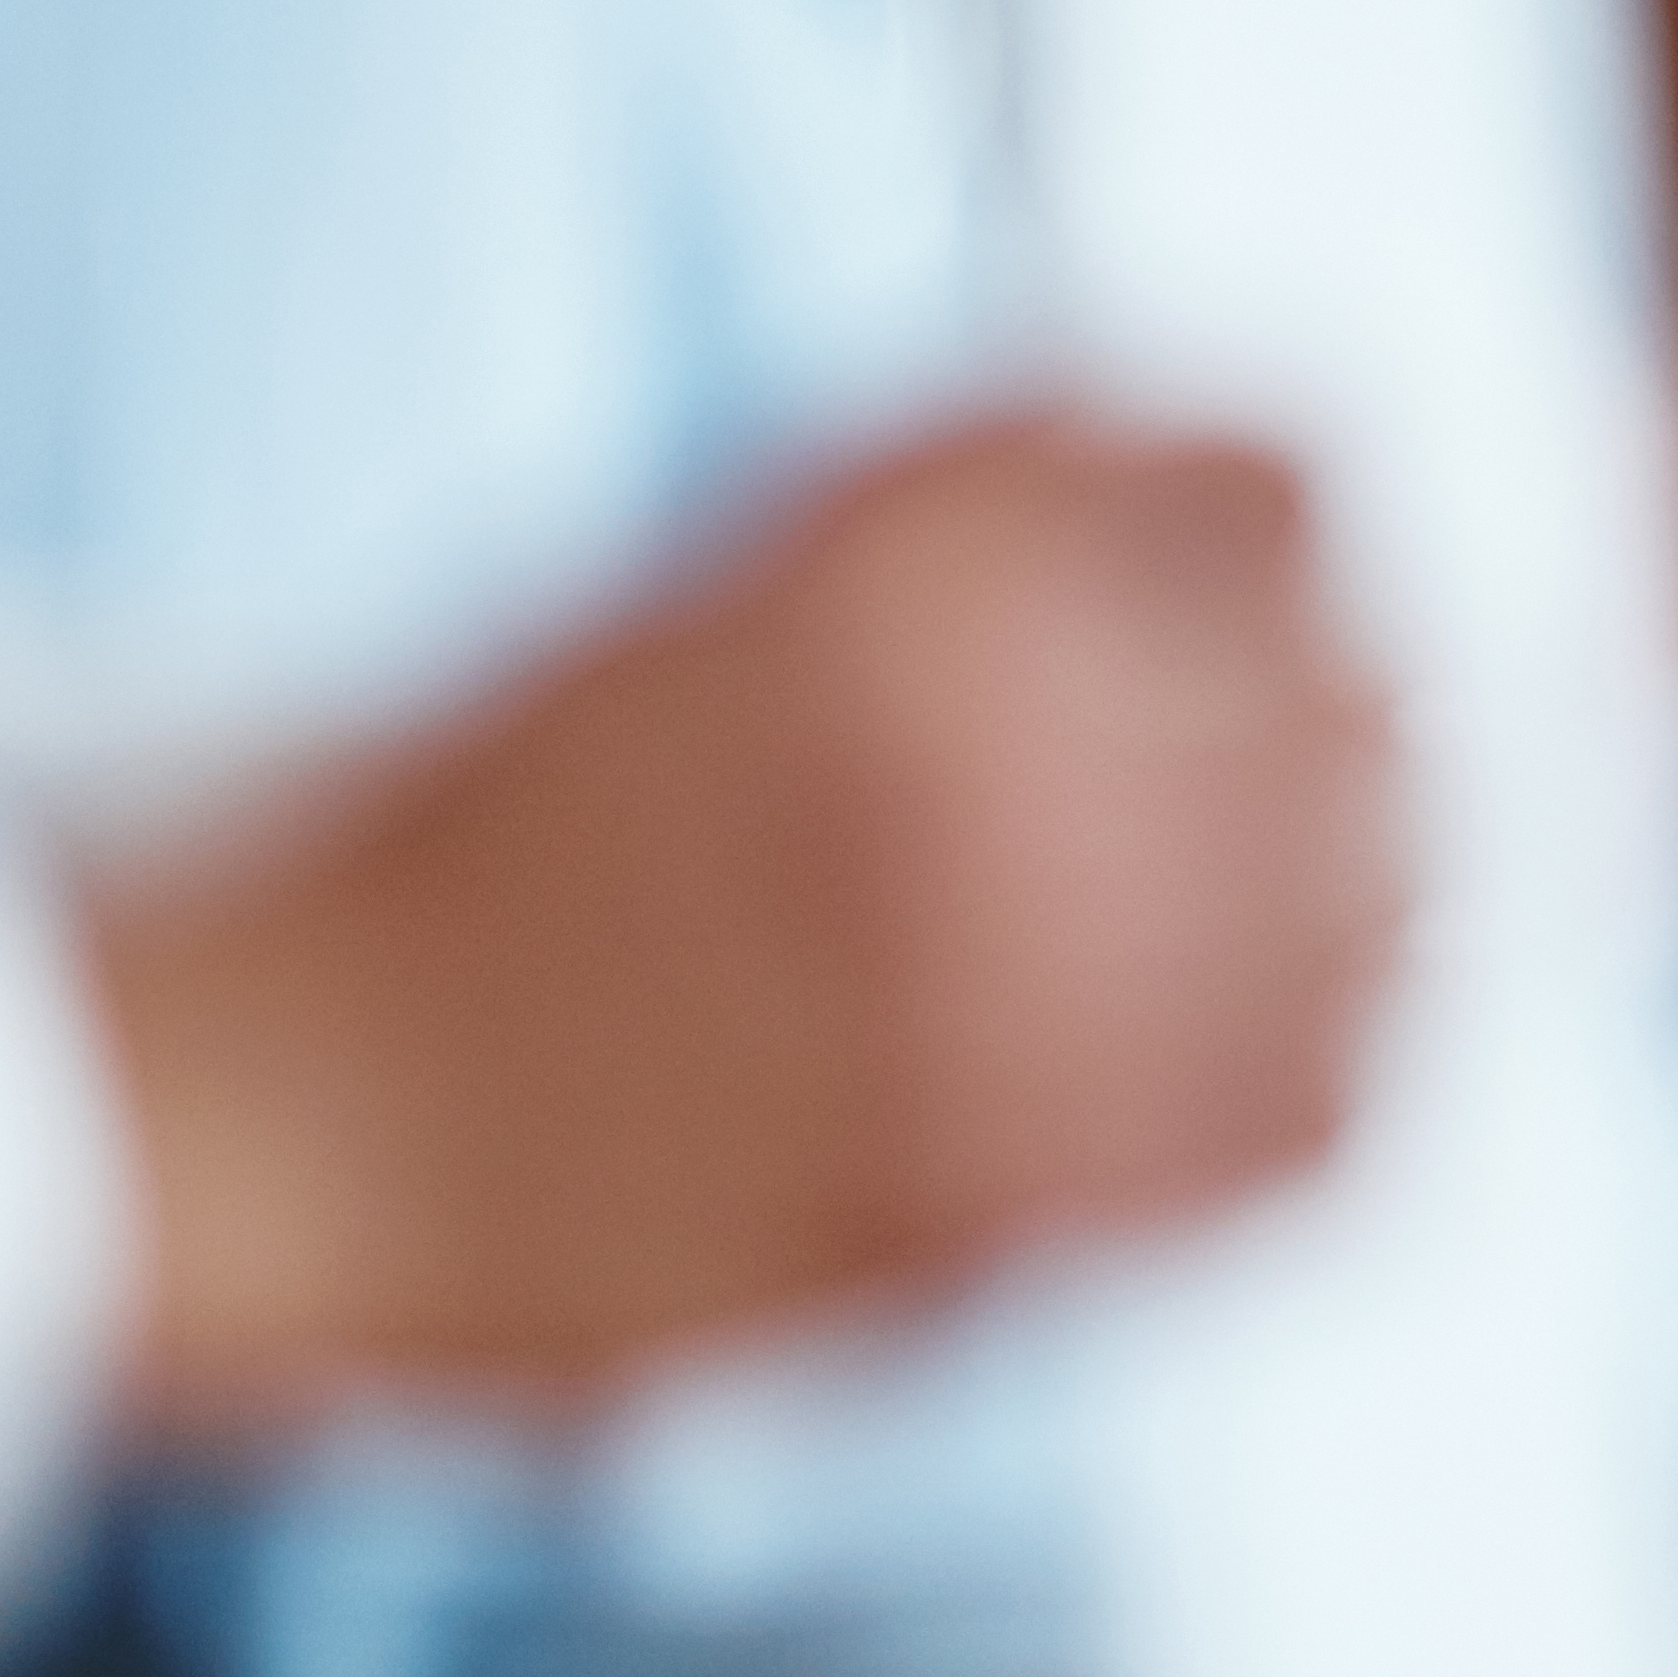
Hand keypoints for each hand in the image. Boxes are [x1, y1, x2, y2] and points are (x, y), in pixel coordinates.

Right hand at [86, 415, 1397, 1424]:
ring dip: (1379, 894)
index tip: (1313, 580)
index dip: (1321, 534)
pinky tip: (1270, 1056)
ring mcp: (994, 986)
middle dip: (1365, 710)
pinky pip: (1317, 1122)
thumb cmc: (531, 810)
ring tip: (1288, 915)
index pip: (1290, 481)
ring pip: (1385, 904)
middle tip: (1313, 757)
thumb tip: (1327, 485)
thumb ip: (1043, 489)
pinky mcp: (993, 1195)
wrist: (291, 1092)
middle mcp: (969, 754)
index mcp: (903, 559)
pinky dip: (1336, 1080)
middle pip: (1371, 690)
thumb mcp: (776, 546)